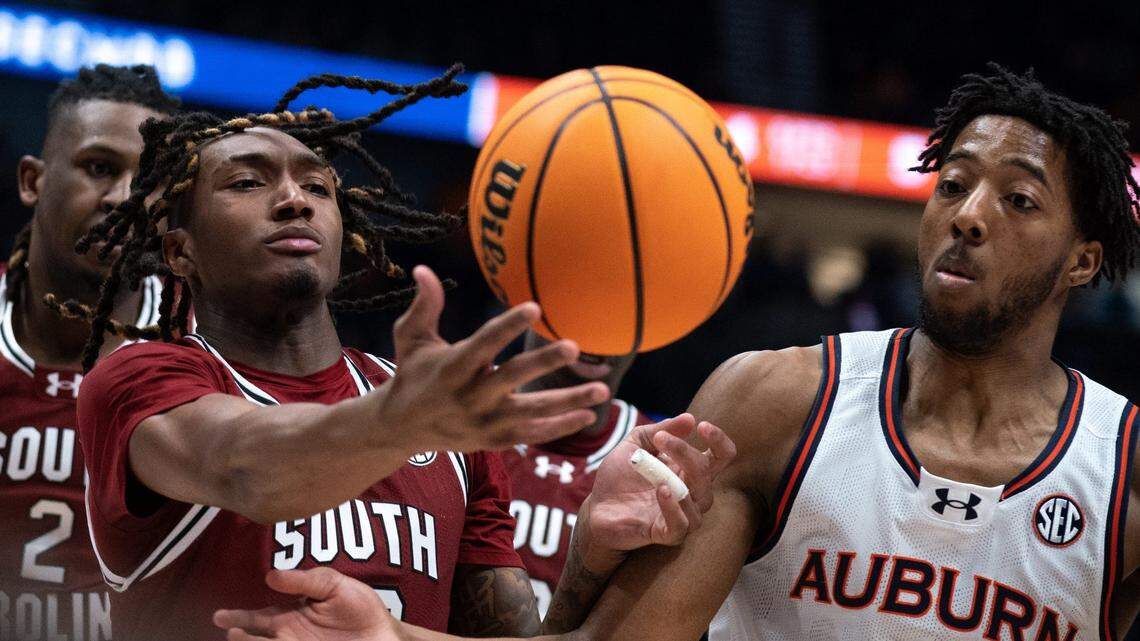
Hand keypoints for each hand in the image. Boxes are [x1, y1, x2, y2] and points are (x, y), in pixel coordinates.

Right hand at [213, 568, 402, 640]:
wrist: (386, 636)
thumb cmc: (362, 609)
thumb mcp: (336, 586)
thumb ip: (305, 580)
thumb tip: (271, 576)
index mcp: (291, 616)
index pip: (257, 619)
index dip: (238, 618)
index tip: (221, 618)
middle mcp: (288, 637)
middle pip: (255, 639)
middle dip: (240, 636)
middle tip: (231, 632)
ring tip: (239, 638)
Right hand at [378, 266, 608, 453]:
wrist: (402, 428)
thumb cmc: (412, 373)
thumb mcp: (411, 339)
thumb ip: (424, 306)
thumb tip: (423, 268)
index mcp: (452, 368)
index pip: (484, 343)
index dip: (508, 326)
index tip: (535, 306)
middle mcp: (470, 397)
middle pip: (512, 378)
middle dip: (543, 363)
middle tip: (574, 347)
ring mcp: (485, 422)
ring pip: (532, 412)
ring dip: (569, 402)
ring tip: (603, 389)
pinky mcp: (495, 440)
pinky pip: (532, 434)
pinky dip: (560, 427)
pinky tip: (588, 415)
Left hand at [578, 414, 735, 569]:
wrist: (595, 509)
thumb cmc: (619, 477)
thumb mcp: (635, 444)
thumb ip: (660, 430)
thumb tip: (689, 418)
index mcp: (689, 469)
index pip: (721, 456)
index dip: (719, 441)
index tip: (701, 426)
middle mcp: (692, 493)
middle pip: (707, 472)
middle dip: (685, 452)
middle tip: (660, 440)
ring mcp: (681, 514)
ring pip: (701, 499)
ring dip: (681, 479)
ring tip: (657, 470)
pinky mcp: (666, 533)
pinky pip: (682, 525)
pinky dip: (674, 507)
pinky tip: (661, 490)